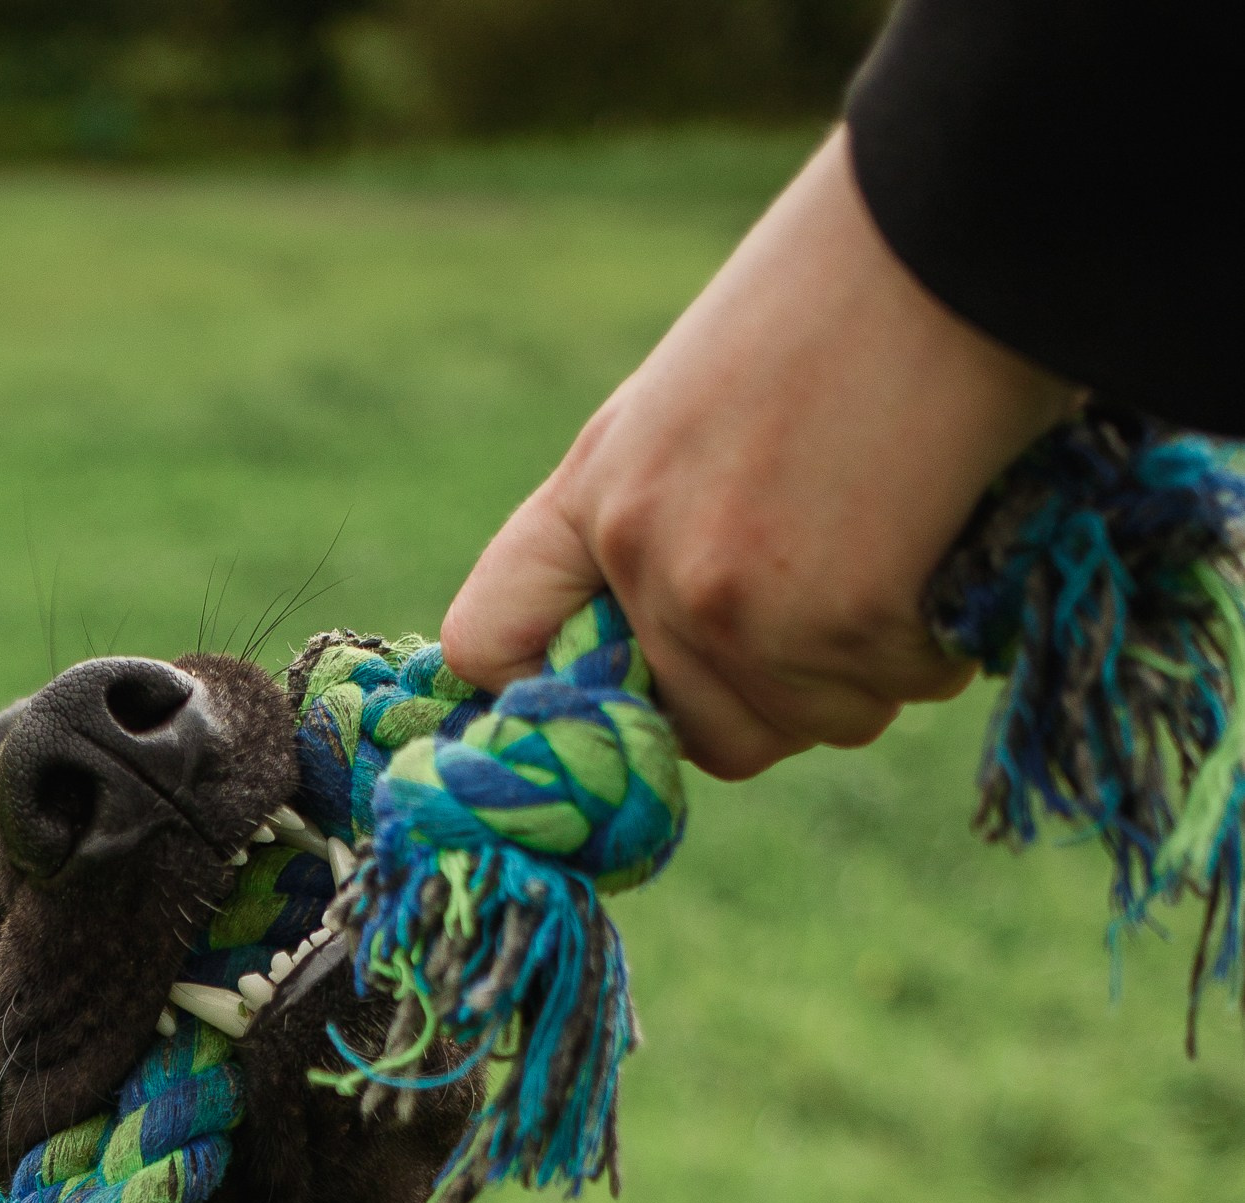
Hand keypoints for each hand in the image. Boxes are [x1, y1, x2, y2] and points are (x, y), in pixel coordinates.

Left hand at [438, 130, 1076, 779]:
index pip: (488, 643)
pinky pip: (901, 690)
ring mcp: (734, 600)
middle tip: (843, 587)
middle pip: (705, 730)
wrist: (957, 229)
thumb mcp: (690, 399)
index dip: (544, 693)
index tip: (619, 688)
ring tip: (902, 542)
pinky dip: (940, 640)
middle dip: (781, 691)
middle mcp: (644, 560)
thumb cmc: (845, 296)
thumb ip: (658, 521)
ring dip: (872, 669)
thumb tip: (672, 653)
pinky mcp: (840, 622)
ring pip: (812, 725)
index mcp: (593, 495)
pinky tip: (950, 538)